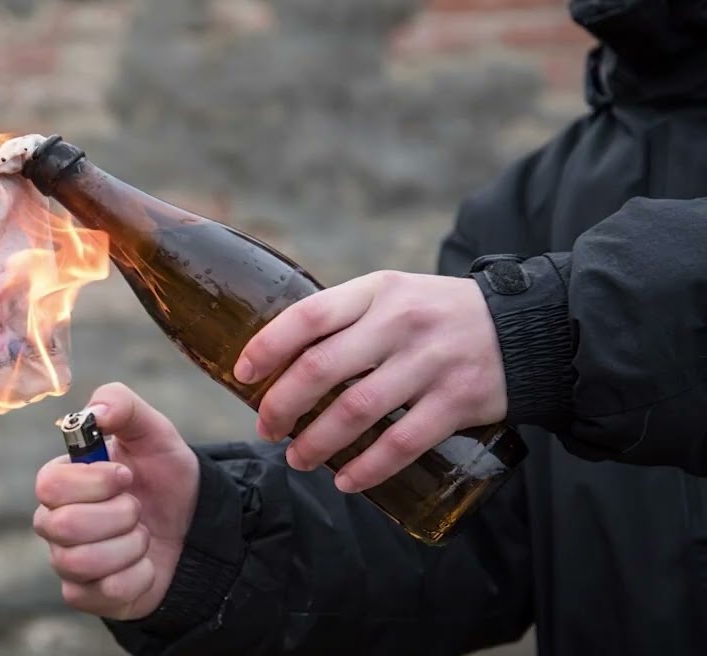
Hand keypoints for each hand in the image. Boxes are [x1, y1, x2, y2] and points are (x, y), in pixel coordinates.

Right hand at [33, 382, 198, 620]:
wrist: (196, 526)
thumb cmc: (165, 476)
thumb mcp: (153, 431)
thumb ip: (121, 405)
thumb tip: (92, 413)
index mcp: (62, 482)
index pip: (48, 485)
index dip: (94, 482)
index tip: (126, 476)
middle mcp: (55, 523)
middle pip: (63, 526)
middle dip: (119, 515)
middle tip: (137, 508)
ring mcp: (67, 562)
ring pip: (81, 562)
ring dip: (131, 545)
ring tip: (143, 534)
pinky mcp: (86, 596)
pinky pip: (105, 592)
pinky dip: (139, 575)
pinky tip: (145, 563)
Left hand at [234, 270, 506, 493]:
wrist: (530, 328)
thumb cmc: (438, 315)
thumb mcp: (393, 295)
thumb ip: (346, 320)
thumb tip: (279, 362)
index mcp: (378, 291)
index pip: (309, 315)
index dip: (268, 346)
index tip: (242, 374)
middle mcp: (401, 322)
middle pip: (322, 368)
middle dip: (282, 405)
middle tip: (267, 428)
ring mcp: (431, 362)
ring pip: (356, 411)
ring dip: (317, 443)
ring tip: (297, 458)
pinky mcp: (458, 401)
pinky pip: (402, 443)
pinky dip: (367, 468)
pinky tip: (346, 481)